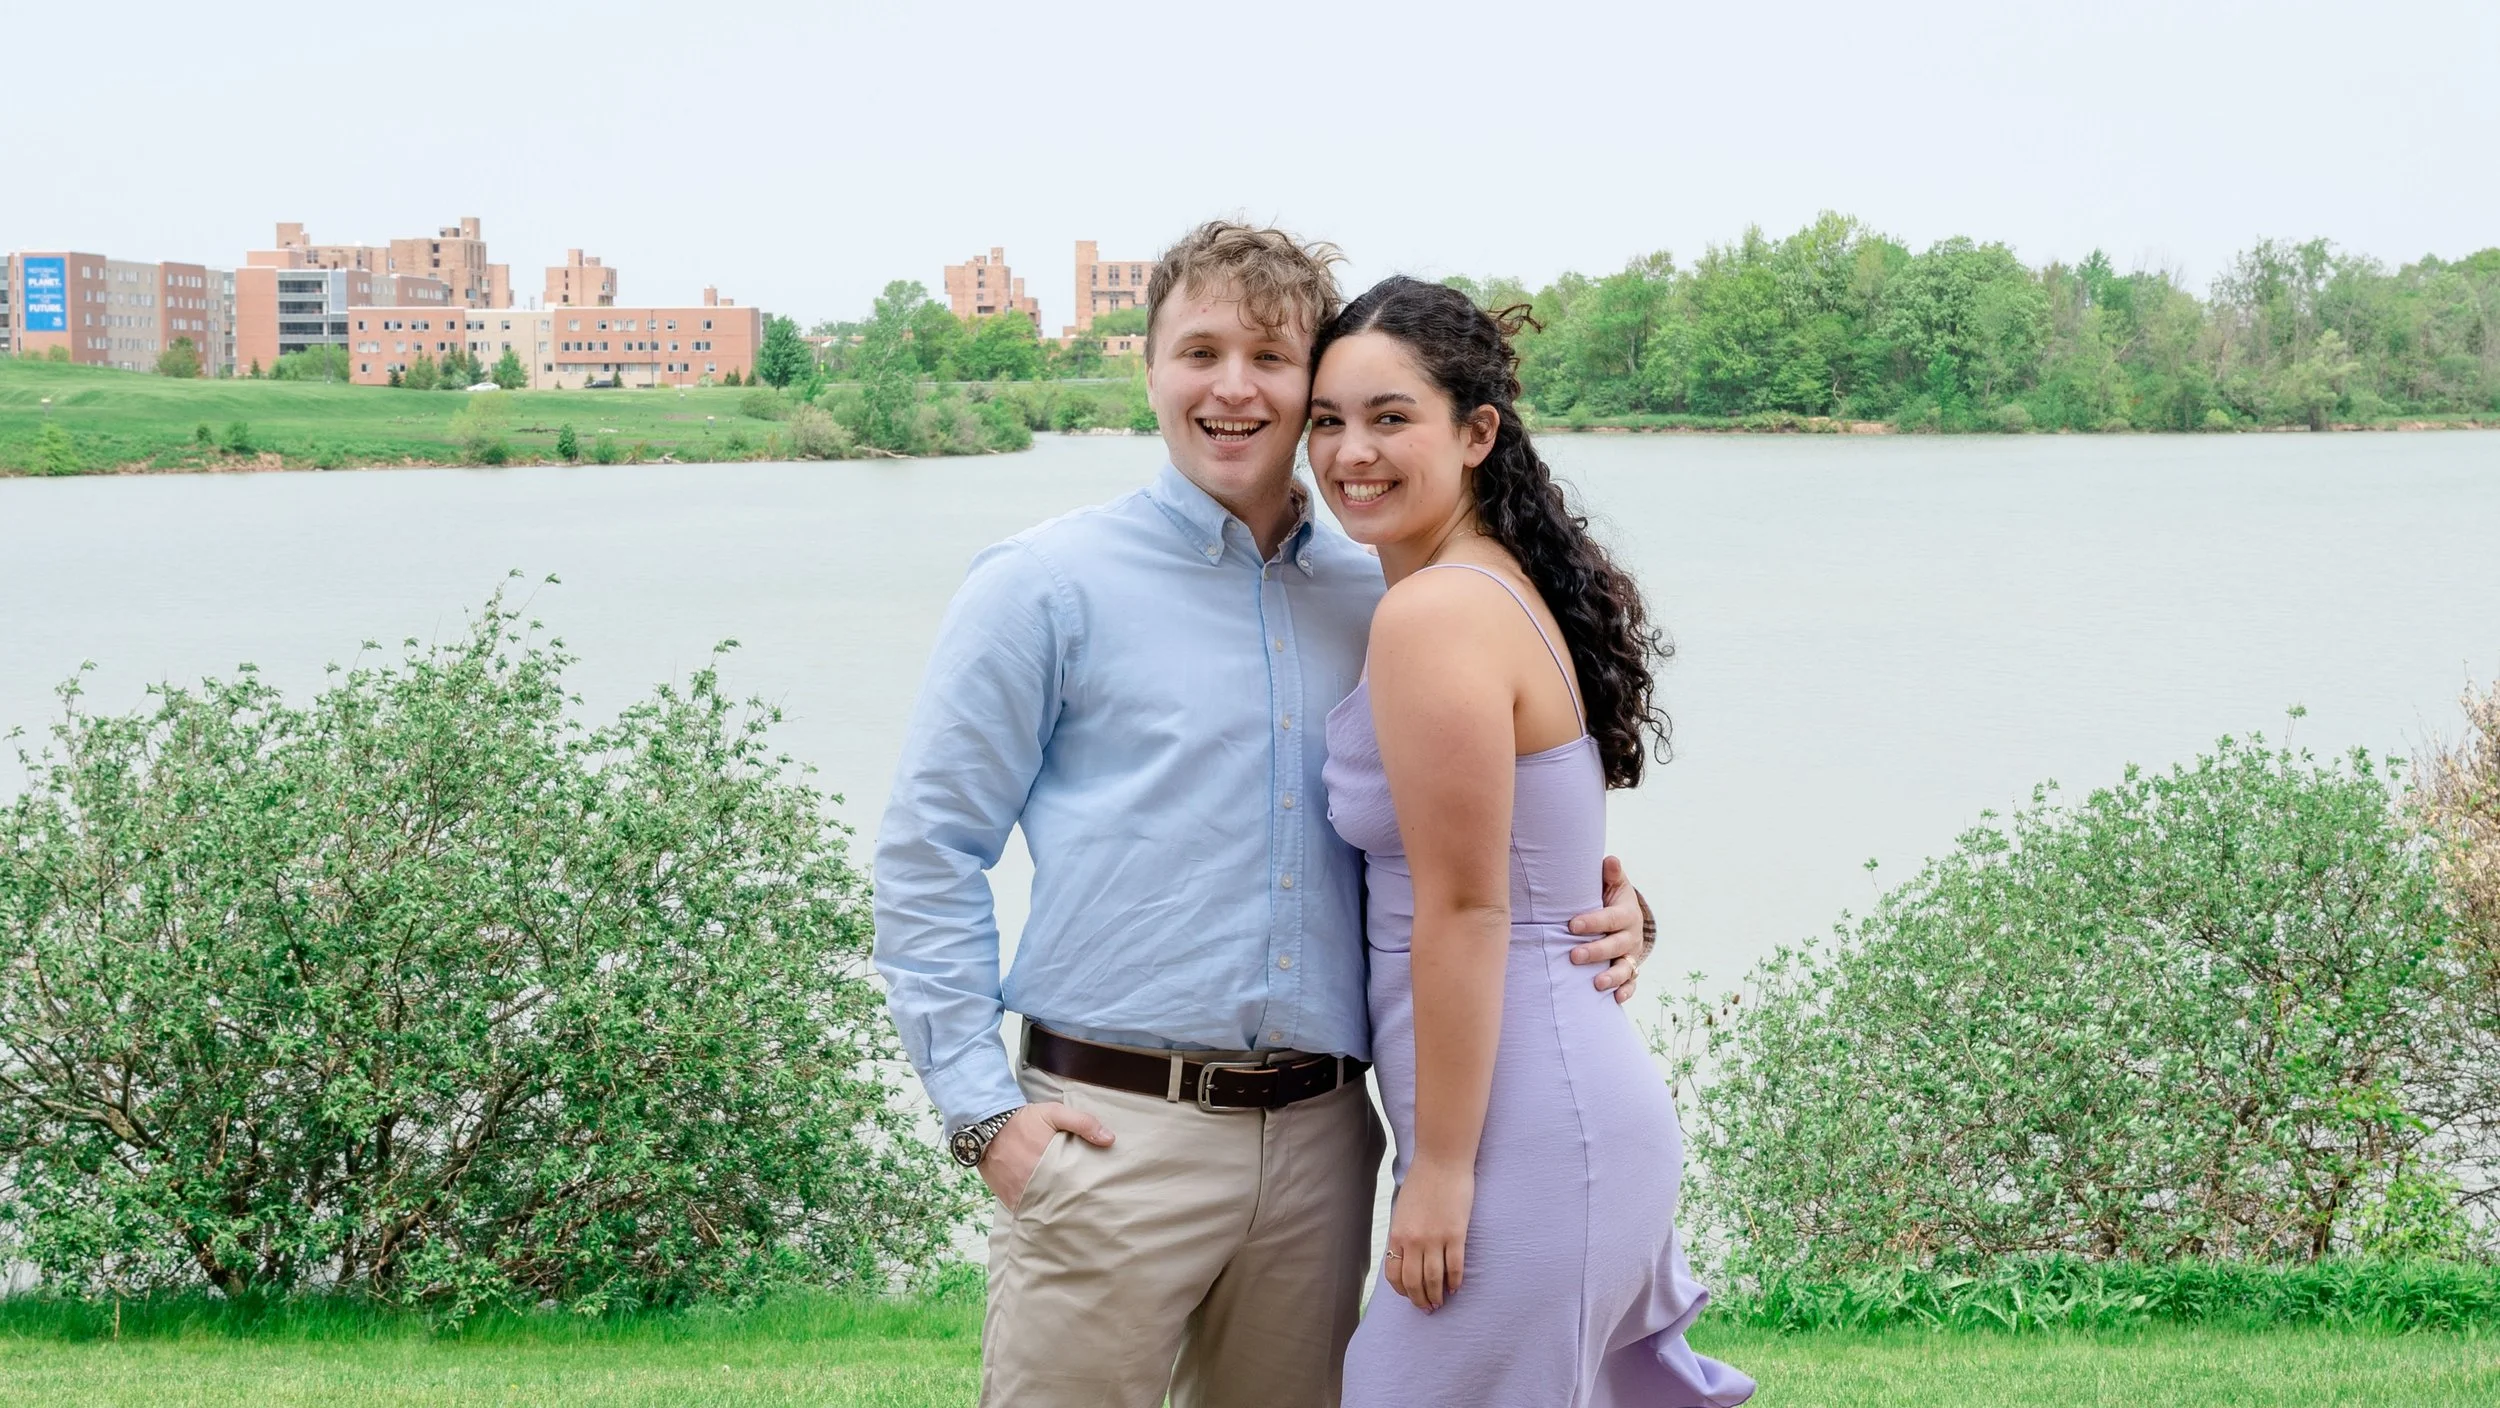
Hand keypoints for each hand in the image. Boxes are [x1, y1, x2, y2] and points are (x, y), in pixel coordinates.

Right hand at [980, 1102, 1113, 1210]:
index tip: (1096, 1197)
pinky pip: (1024, 1210)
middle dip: (1071, 1207)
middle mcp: (1033, 1184)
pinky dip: (1034, 1211)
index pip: (1073, 1189)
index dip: (1085, 1195)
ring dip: (1053, 1211)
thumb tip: (1110, 1139)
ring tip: (1068, 1213)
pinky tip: (1046, 1211)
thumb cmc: (1022, 1120)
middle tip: (1086, 1210)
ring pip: (1042, 1210)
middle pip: (1059, 1204)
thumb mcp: (1054, 1113)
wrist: (985, 1125)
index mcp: (1049, 1165)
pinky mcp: (1006, 1197)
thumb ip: (1082, 1123)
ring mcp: (1018, 1194)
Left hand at [1384, 1159, 1473, 1310]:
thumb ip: (1403, 1234)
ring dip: (1437, 1296)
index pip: (1394, 1274)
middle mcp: (1413, 1240)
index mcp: (1397, 1235)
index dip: (1402, 1291)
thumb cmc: (1422, 1182)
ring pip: (1434, 1279)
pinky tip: (1456, 1287)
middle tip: (1427, 1308)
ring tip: (1440, 1303)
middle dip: (1419, 1299)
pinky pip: (1455, 1266)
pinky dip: (1455, 1281)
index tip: (1410, 1297)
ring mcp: (1434, 1238)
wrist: (1441, 1161)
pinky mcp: (1455, 1233)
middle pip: (1413, 1282)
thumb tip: (1406, 1256)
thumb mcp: (1402, 1210)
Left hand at [1566, 855, 1647, 1003]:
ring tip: (1596, 984)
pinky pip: (1631, 983)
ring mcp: (1631, 955)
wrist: (1625, 917)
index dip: (1593, 922)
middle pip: (1616, 946)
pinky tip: (1615, 999)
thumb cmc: (1610, 898)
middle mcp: (1630, 936)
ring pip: (1625, 968)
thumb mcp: (1613, 884)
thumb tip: (1610, 860)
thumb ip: (1610, 874)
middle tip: (1574, 956)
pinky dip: (1625, 992)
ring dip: (1612, 976)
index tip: (1572, 925)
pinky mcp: (1631, 970)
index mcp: (1625, 913)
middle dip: (1596, 951)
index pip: (1610, 918)